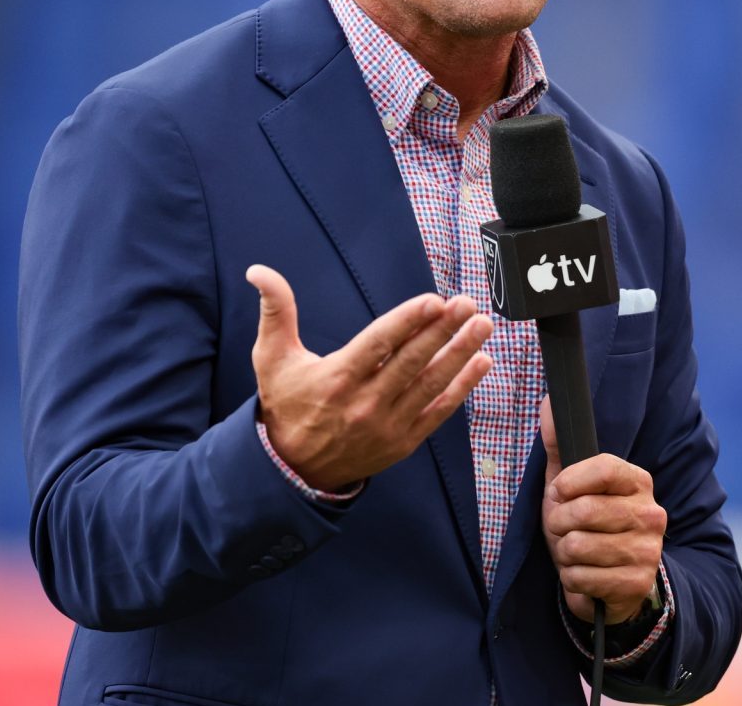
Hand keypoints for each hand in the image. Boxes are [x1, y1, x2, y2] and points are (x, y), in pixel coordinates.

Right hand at [248, 264, 493, 492]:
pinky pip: (438, 412)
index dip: (407, 322)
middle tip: (467, 304)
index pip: (378, 345)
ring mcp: (388, 424)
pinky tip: (481, 363)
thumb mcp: (271, 358)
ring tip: (482, 326)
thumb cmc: (286, 405)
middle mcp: (365, 403)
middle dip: (443, 331)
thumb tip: (259, 271)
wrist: (294, 470)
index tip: (433, 301)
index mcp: (336, 378)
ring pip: (431, 385)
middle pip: (411, 362)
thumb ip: (275, 312)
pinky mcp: (403, 441)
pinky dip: (462, 388)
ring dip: (460, 354)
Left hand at [540, 396, 665, 624]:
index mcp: (638, 481)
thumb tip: (549, 403)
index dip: (570, 482)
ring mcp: (648, 550)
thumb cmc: (585, 525)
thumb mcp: (568, 484)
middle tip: (562, 528)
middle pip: (585, 510)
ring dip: (564, 553)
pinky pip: (582, 577)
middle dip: (558, 523)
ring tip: (574, 552)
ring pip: (578, 546)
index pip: (603, 468)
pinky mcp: (638, 583)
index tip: (558, 492)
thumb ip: (559, 444)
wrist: (609, 579)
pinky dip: (572, 579)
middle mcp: (651, 513)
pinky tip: (584, 574)